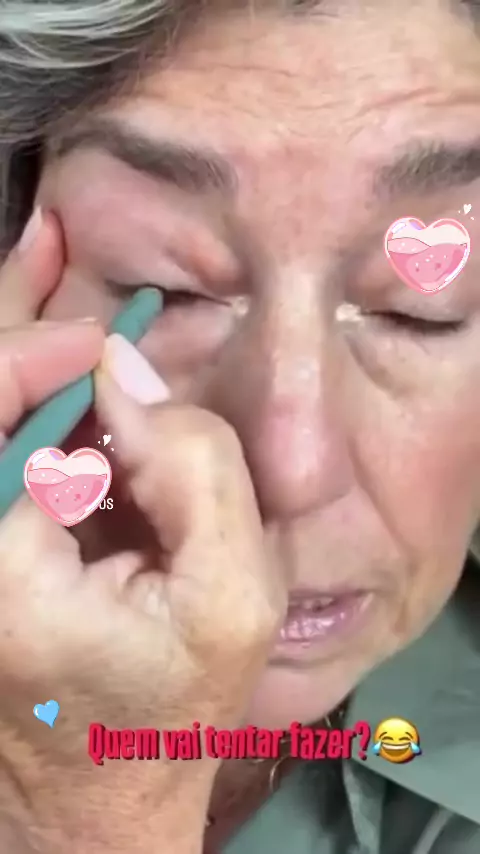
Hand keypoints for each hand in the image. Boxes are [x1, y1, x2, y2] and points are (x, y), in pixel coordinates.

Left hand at [0, 211, 285, 853]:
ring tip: (42, 254)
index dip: (40, 357)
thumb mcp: (230, 595)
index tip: (110, 339)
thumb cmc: (174, 697)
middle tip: (49, 239)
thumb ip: (196, 469)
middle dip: (11, 317)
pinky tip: (50, 344)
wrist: (101, 780)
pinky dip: (21, 385)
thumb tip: (129, 372)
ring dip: (14, 335)